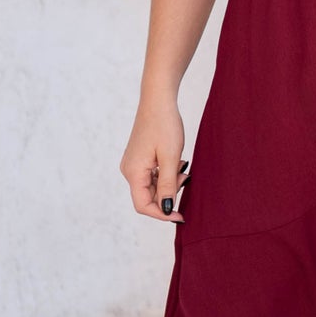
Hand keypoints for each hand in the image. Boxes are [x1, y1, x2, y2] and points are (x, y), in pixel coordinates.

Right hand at [120, 97, 187, 223]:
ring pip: (151, 186)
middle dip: (168, 195)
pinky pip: (152, 176)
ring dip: (169, 184)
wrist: (158, 100)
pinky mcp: (139, 158)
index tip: (181, 215)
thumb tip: (165, 209)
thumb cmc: (165, 125)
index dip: (162, 214)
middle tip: (186, 178)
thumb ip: (167, 185)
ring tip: (184, 168)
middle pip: (147, 197)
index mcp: (133, 172)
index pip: (143, 205)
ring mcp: (133, 164)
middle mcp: (129, 170)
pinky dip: (166, 175)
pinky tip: (178, 164)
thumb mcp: (170, 158)